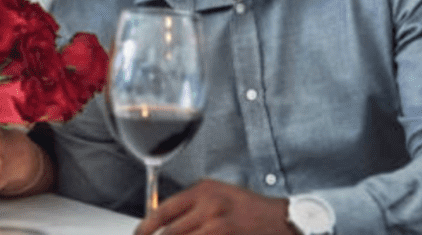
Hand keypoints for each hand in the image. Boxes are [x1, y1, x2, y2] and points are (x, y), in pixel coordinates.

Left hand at [134, 179, 296, 234]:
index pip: (163, 210)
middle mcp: (210, 205)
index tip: (139, 234)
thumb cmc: (249, 210)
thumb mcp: (218, 196)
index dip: (146, 227)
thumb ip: (191, 207)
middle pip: (170, 233)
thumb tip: (161, 223)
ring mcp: (219, 225)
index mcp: (203, 190)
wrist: (282, 220)